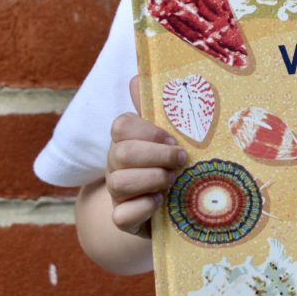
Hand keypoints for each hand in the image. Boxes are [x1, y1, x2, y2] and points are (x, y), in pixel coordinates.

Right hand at [105, 77, 184, 235]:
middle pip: (121, 152)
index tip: (173, 138)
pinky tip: (160, 202)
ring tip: (173, 181)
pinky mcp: (123, 219)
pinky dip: (144, 208)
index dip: (149, 131)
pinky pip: (122, 215)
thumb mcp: (166, 136)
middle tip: (181, 159)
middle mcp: (116, 165)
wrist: (164, 208)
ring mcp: (117, 193)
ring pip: (118, 183)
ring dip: (152, 179)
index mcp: (126, 140)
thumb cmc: (167, 164)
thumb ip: (155, 107)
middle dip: (157, 155)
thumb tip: (137, 76)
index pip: (122, 125)